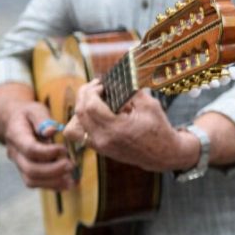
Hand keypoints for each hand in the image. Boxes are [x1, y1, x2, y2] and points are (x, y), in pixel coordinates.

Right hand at [0, 100, 73, 190]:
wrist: (15, 122)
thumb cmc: (29, 115)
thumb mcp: (35, 110)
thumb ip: (43, 119)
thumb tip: (51, 131)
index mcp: (16, 136)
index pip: (29, 149)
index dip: (48, 152)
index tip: (64, 149)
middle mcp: (15, 153)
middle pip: (30, 169)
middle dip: (53, 170)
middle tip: (71, 165)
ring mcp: (19, 164)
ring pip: (32, 180)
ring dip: (53, 182)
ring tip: (72, 179)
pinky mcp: (27, 171)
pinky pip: (36, 183)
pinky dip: (52, 185)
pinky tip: (68, 184)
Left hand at [62, 81, 197, 172]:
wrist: (161, 154)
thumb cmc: (158, 128)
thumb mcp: (150, 106)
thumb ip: (132, 92)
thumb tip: (117, 80)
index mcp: (117, 129)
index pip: (91, 107)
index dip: (93, 91)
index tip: (103, 84)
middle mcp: (103, 139)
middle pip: (79, 114)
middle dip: (84, 95)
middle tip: (96, 87)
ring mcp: (99, 146)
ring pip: (72, 128)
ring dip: (79, 111)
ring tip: (92, 102)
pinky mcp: (99, 149)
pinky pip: (79, 135)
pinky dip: (82, 122)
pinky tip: (96, 113)